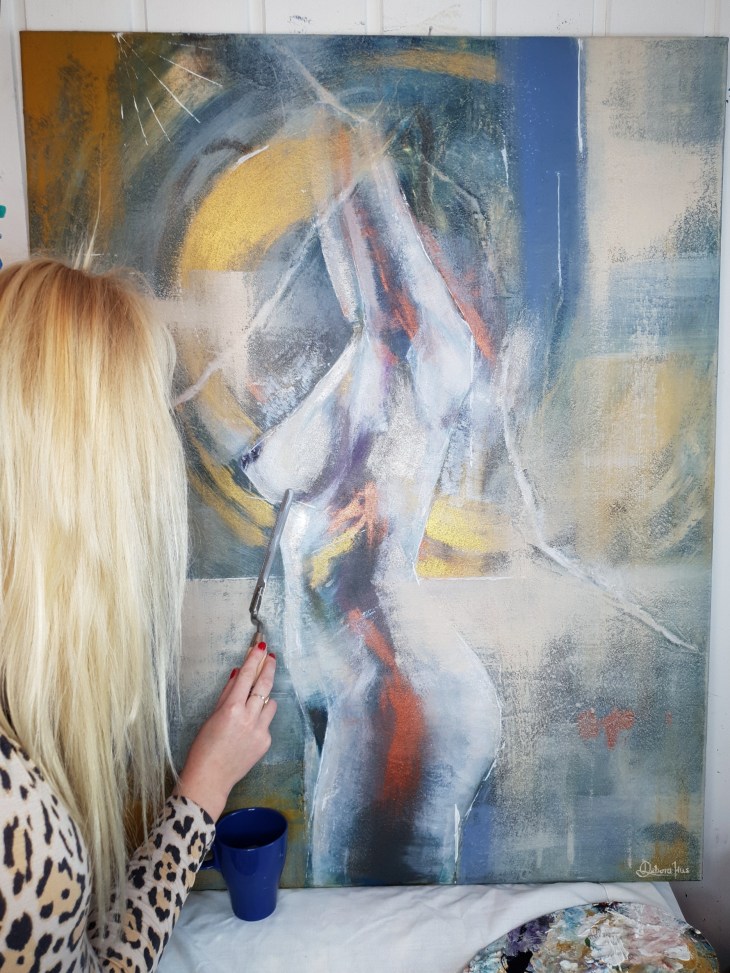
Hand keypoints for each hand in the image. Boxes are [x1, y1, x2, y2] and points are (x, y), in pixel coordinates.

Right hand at [176, 644, 276, 819]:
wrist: (210, 778)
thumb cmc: (203, 747)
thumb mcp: (212, 716)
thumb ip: (227, 694)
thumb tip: (238, 673)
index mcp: (231, 708)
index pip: (246, 676)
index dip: (254, 659)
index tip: (261, 647)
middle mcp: (249, 717)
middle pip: (265, 685)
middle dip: (269, 668)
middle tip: (271, 657)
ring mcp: (260, 730)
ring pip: (271, 703)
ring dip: (264, 698)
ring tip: (253, 703)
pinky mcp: (265, 742)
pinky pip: (267, 722)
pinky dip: (260, 719)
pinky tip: (247, 730)